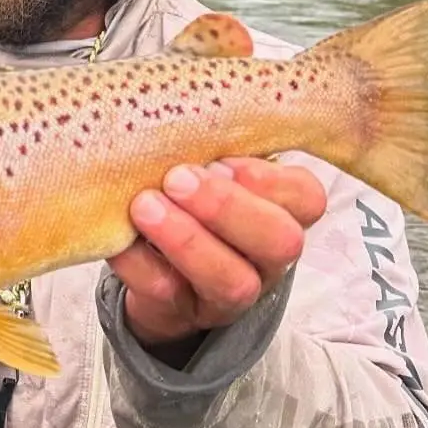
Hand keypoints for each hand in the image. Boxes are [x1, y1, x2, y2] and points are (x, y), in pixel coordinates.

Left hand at [110, 157, 326, 355]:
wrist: (156, 268)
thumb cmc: (191, 198)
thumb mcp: (212, 169)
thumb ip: (212, 149)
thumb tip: (181, 113)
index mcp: (283, 213)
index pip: (307, 198)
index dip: (268, 180)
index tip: (219, 160)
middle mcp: (267, 258)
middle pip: (280, 242)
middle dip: (227, 207)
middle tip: (177, 179)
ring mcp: (231, 294)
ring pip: (233, 282)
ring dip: (186, 239)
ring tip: (145, 206)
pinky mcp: (184, 313)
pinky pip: (167, 294)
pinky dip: (139, 263)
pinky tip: (120, 237)